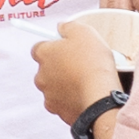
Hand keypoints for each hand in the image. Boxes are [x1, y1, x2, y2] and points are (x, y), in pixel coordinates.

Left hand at [31, 10, 138, 124]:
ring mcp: (48, 95)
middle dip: (58, 67)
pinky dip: (71, 99)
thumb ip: (68, 26)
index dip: (52, 47)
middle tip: (78, 64)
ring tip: (84, 81)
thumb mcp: (83, 32)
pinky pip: (63, 103)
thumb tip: (61, 27)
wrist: (100, 96)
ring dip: (64, 84)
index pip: (38, 48)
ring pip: (54, 87)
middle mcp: (40, 76)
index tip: (64, 47)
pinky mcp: (58, 111)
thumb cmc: (93, 62)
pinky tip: (85, 95)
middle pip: (46, 69)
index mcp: (43, 54)